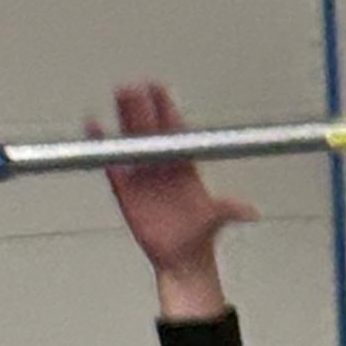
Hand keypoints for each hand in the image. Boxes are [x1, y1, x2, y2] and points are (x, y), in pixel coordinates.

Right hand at [101, 80, 255, 315]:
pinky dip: (104, 147)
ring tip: (117, 95)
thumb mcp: (216, 221)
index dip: (166, 109)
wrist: (181, 260)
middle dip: (141, 106)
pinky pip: (112, 164)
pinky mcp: (125, 190)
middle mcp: (163, 166)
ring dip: (124, 119)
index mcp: (184, 166)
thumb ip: (229, 211)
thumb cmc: (200, 238)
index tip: (159, 88)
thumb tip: (250, 212)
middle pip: (150, 129)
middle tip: (132, 84)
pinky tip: (95, 127)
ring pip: (132, 141)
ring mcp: (144, 176)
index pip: (174, 131)